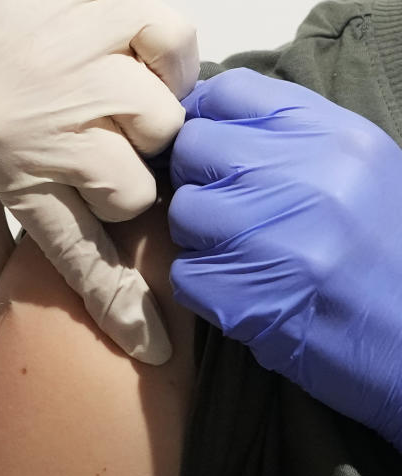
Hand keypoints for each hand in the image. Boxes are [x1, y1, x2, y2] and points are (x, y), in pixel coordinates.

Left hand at [0, 0, 197, 363]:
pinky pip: (174, 43)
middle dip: (116, 191)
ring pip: (162, 127)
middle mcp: (55, 120)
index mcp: (12, 167)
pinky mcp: (106, 8)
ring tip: (105, 113)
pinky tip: (135, 68)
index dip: (117, 303)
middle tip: (85, 164)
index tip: (152, 341)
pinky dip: (166, 60)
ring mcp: (86, 62)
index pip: (78, 253)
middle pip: (133, 192)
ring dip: (141, 129)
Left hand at [169, 68, 401, 442]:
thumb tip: (207, 121)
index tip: (215, 149)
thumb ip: (289, 141)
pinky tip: (249, 293)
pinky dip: (206, 287)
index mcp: (332, 135)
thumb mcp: (359, 171)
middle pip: (193, 148)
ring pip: (183, 213)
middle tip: (234, 212)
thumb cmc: (387, 253)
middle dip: (202, 180)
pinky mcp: (237, 292)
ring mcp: (265, 234)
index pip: (230, 93)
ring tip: (250, 257)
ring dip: (203, 237)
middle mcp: (297, 174)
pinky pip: (185, 273)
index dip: (210, 120)